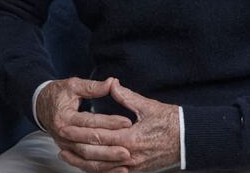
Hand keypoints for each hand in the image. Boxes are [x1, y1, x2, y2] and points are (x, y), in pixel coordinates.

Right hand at [36, 77, 132, 171]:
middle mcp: (63, 134)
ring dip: (105, 162)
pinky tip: (114, 169)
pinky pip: (84, 164)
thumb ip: (93, 86)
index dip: (109, 122)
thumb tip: (112, 82)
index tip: (127, 122)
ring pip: (86, 158)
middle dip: (108, 148)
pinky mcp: (68, 152)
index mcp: (64, 117)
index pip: (90, 122)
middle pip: (88, 144)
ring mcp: (65, 145)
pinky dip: (99, 168)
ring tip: (124, 161)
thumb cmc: (59, 94)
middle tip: (128, 149)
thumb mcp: (74, 85)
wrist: (41, 106)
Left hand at [59, 80, 179, 171]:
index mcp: (131, 138)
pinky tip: (87, 166)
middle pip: (95, 154)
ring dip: (81, 162)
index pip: (98, 136)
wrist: (189, 140)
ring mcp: (132, 167)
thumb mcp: (148, 106)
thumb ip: (127, 97)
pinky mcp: (136, 172)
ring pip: (100, 168)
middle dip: (75, 147)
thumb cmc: (171, 122)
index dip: (79, 132)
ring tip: (66, 156)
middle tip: (60, 140)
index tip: (64, 126)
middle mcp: (129, 156)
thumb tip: (112, 85)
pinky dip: (97, 170)